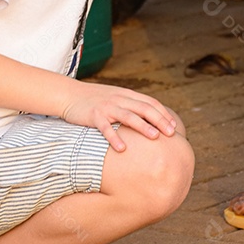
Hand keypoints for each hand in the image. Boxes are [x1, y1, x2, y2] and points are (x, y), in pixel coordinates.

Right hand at [61, 82, 177, 151]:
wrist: (69, 95)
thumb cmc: (95, 100)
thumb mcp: (115, 98)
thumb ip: (130, 106)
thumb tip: (149, 122)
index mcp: (127, 95)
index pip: (150, 103)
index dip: (163, 114)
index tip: (174, 127)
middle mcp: (119, 99)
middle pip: (144, 108)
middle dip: (159, 120)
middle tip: (171, 134)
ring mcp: (107, 107)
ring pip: (128, 116)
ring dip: (143, 126)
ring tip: (155, 137)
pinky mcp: (94, 116)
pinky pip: (106, 127)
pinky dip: (114, 137)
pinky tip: (122, 148)